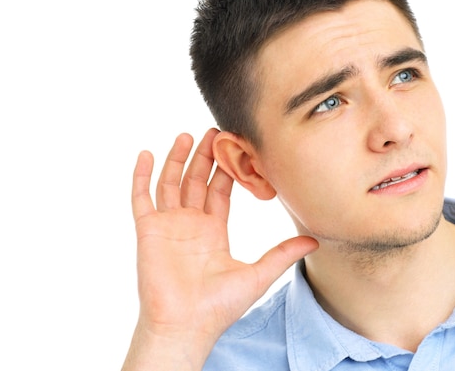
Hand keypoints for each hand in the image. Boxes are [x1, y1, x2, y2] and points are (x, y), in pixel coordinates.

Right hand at [123, 128, 317, 369]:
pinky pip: (141, 197)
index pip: (219, 191)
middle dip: (204, 156)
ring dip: (176, 159)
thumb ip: (283, 254)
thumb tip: (314, 240)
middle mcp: (190, 224)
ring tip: (186, 135)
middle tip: (214, 131)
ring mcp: (168, 225)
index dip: (226, 169)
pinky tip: (146, 154)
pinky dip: (141, 175)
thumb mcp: (257, 275)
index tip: (234, 146)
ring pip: (170, 183)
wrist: (186, 324)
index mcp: (213, 231)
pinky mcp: (148, 229)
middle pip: (196, 181)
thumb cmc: (219, 306)